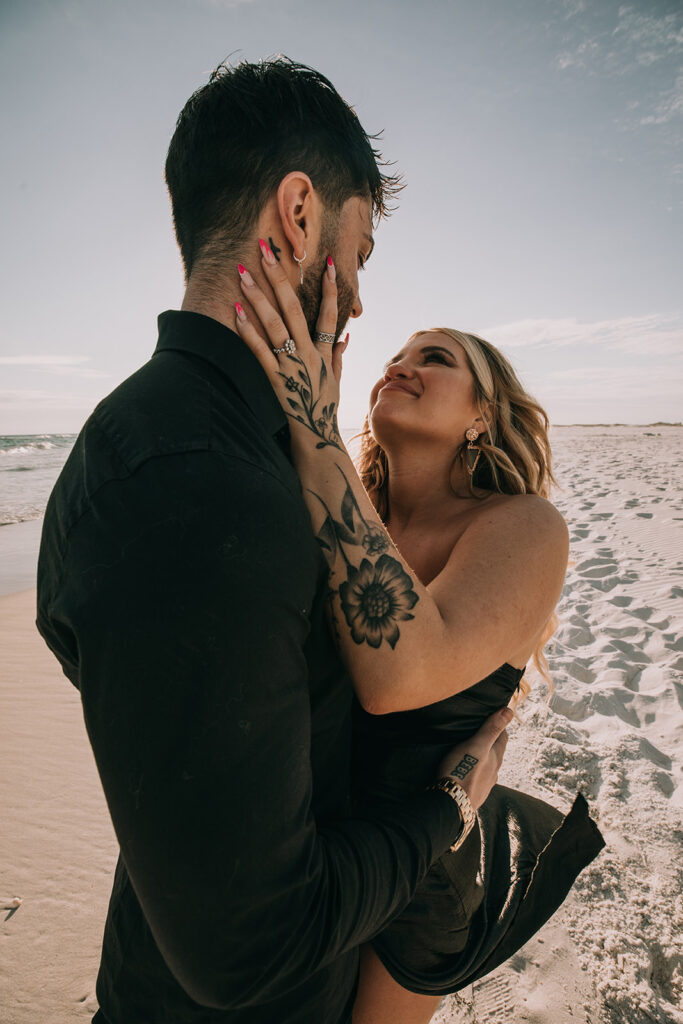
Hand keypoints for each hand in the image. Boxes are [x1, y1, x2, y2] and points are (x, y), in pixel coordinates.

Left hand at [234, 242, 348, 452]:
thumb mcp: (336, 382)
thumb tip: (345, 336)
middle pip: (295, 308)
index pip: (328, 314)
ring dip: (258, 297)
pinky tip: (236, 312)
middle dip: (280, 277)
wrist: (317, 440)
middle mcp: (309, 355)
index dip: (330, 288)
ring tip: (244, 273)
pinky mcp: (275, 380)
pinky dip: (248, 331)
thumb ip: (338, 357)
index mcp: (323, 353)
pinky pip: (260, 351)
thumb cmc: (324, 410)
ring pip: (275, 324)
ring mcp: (292, 366)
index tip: (328, 262)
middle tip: (267, 249)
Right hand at [437, 707, 512, 810]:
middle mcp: (494, 771)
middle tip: (482, 730)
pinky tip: (469, 771)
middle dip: (492, 741)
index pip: (503, 737)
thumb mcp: (476, 745)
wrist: (451, 804)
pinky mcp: (475, 794)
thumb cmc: (462, 771)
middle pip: (497, 752)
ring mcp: (485, 785)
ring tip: (473, 750)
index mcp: (495, 757)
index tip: (494, 716)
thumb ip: (492, 729)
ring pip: (488, 767)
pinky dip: (476, 770)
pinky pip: (479, 778)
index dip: (499, 725)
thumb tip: (510, 711)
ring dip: (484, 757)